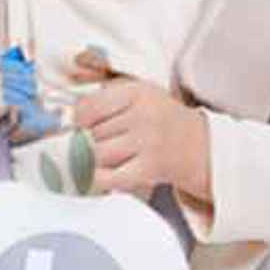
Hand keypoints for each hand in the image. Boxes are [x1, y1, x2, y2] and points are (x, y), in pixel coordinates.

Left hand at [71, 76, 207, 195]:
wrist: (200, 146)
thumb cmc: (161, 118)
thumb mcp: (141, 94)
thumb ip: (107, 97)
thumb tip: (68, 116)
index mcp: (137, 92)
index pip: (90, 106)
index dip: (79, 118)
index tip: (81, 123)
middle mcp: (143, 115)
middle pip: (93, 132)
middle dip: (91, 139)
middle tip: (101, 141)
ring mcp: (147, 143)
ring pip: (98, 153)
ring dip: (95, 158)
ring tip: (106, 155)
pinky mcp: (149, 169)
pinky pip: (109, 177)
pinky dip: (99, 177)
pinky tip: (102, 173)